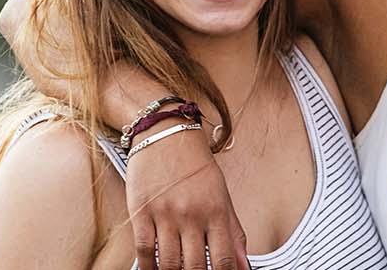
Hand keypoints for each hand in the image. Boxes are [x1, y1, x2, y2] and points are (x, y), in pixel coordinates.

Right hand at [126, 123, 248, 269]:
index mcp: (215, 211)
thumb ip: (234, 232)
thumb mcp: (222, 196)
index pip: (224, 260)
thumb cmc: (196, 165)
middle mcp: (191, 214)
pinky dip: (148, 268)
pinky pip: (143, 250)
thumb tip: (245, 266)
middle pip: (196, 267)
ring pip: (169, 263)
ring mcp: (164, 214)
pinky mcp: (141, 211)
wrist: (166, 131)